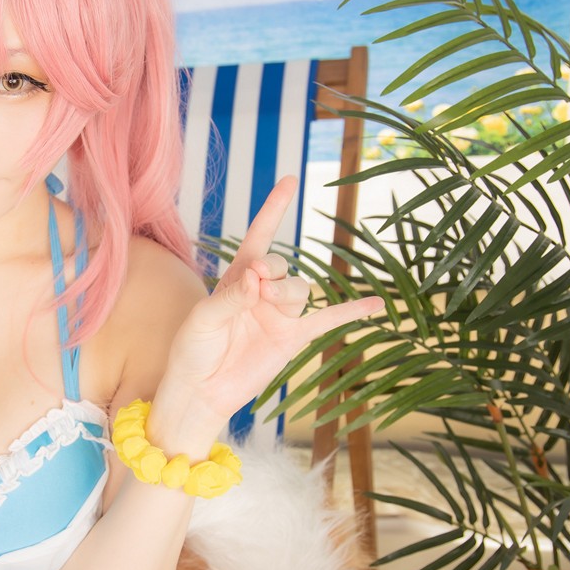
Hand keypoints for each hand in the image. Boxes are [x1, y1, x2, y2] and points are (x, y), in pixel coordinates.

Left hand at [165, 176, 384, 427]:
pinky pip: (328, 321)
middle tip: (257, 288)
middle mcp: (261, 292)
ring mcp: (279, 315)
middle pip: (281, 266)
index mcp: (236, 277)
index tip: (289, 181)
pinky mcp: (293, 339)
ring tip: (267, 303)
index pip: (259, 236)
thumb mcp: (203, 318)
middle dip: (273, 272)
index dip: (274, 209)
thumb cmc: (193, 349)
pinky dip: (352, 312)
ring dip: (288, 291)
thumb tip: (257, 278)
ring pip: (300, 290)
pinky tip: (376, 305)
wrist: (201, 389)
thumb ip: (231, 296)